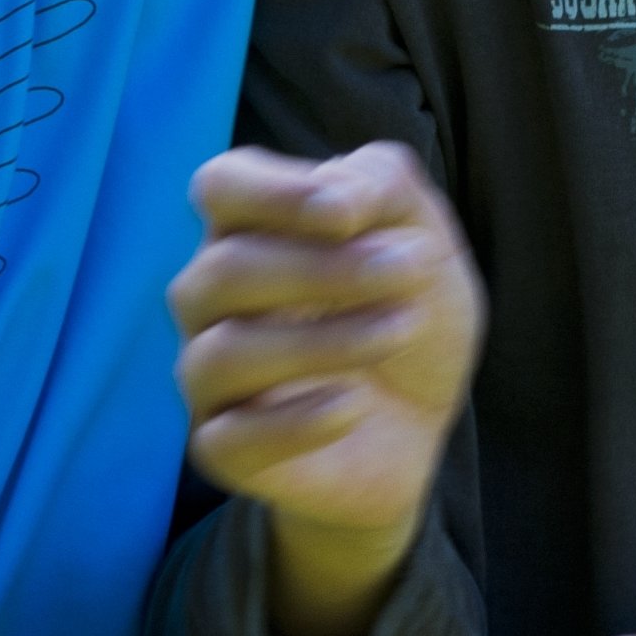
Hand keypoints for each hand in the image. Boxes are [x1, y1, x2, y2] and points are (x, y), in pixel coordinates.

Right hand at [174, 145, 483, 610]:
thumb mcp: (425, 237)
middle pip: (225, 270)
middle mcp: (212, 297)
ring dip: (320, 340)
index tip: (348, 214)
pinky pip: (229, 439)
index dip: (274, 193)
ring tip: (401, 328)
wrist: (423, 420)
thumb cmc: (406, 308)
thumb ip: (385, 186)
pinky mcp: (223, 448)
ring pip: (222, 354)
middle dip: (323, 268)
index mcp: (250, 228)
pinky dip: (293, 423)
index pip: (220, 187)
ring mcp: (209, 376)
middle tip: (410, 270)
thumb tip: (334, 188)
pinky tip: (353, 407)